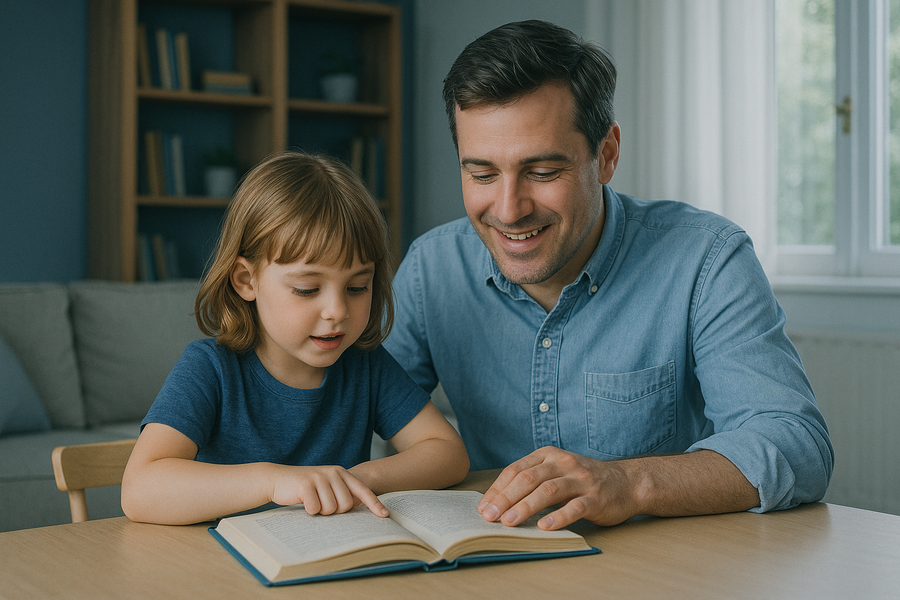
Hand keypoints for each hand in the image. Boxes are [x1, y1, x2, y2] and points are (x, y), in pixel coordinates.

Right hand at [270, 465, 388, 517]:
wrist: (278, 479)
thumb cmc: (305, 488)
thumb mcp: (326, 486)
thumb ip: (342, 492)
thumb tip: (360, 504)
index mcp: (341, 473)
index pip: (362, 490)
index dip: (374, 504)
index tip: (385, 516)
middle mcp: (333, 472)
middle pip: (346, 505)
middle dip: (335, 511)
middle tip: (322, 504)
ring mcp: (319, 477)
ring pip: (331, 509)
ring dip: (321, 511)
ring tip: (312, 501)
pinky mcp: (306, 484)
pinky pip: (315, 508)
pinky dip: (309, 510)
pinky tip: (302, 501)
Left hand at [478, 447, 636, 529]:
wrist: (626, 482)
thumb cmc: (583, 480)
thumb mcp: (556, 471)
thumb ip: (532, 481)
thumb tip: (498, 504)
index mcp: (548, 455)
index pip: (516, 469)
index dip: (498, 489)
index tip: (484, 507)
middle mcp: (563, 463)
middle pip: (529, 478)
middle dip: (506, 498)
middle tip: (490, 516)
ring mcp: (581, 479)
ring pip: (549, 490)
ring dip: (526, 506)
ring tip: (509, 522)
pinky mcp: (596, 497)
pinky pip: (575, 506)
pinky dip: (558, 517)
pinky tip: (544, 526)